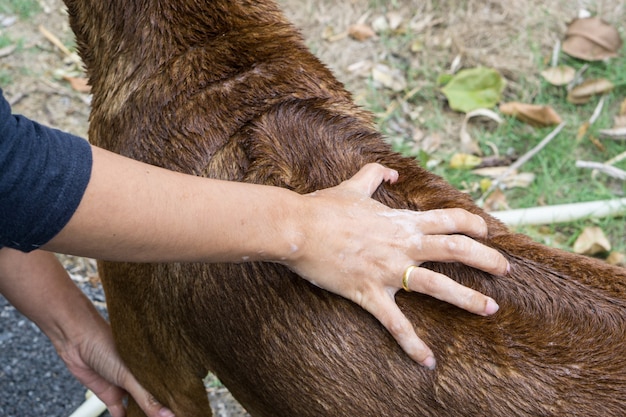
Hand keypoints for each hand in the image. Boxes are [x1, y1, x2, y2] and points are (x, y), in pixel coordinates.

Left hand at [54, 309, 174, 416]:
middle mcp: (142, 377)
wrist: (76, 340)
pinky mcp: (111, 394)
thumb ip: (148, 398)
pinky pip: (121, 412)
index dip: (177, 402)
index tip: (184, 411)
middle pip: (155, 400)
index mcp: (154, 367)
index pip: (170, 389)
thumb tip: (168, 416)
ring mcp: (126, 386)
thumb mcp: (130, 375)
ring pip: (139, 408)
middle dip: (160, 412)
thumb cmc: (107, 345)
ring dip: (143, 415)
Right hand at [286, 163, 508, 368]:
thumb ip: (375, 175)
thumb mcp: (353, 185)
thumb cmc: (324, 207)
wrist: (298, 227)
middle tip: (507, 270)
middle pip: (455, 249)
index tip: (488, 232)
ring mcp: (388, 269)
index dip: (472, 224)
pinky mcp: (369, 292)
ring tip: (491, 309)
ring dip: (467, 298)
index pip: (448, 219)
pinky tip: (427, 361)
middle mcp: (402, 244)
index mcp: (400, 221)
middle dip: (486, 259)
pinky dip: (412, 343)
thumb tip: (391, 173)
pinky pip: (395, 322)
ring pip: (437, 285)